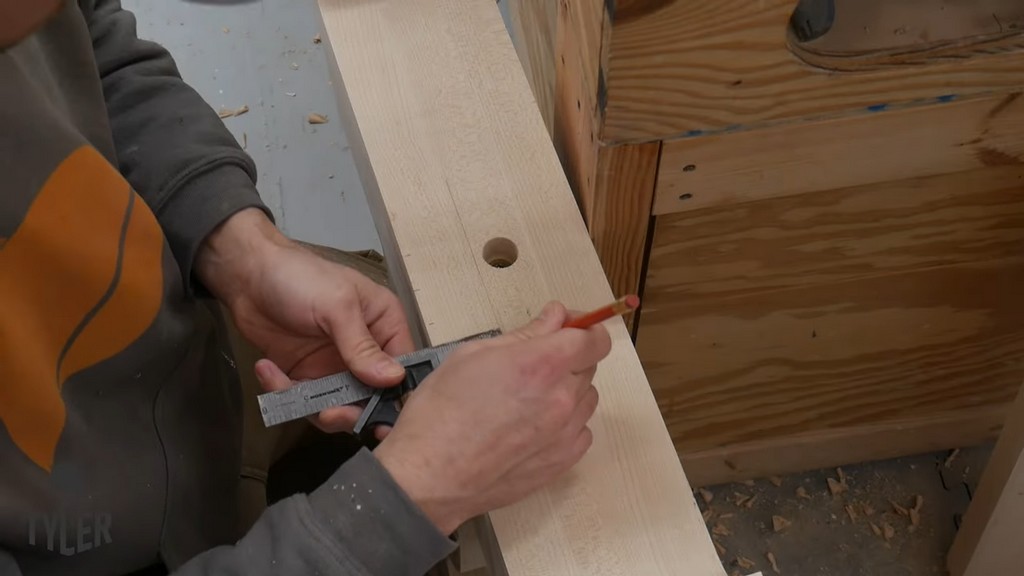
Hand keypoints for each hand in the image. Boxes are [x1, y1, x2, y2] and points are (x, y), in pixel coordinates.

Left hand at [195, 208, 413, 434]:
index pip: (403, 368)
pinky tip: (266, 369)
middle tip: (329, 414)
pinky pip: (305, 401)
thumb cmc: (300, 278)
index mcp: (385, 325)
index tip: (379, 416)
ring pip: (340, 406)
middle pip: (373, 396)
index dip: (395, 395)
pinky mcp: (306, 375)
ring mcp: (335, 366)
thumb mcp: (336, 307)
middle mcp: (366, 350)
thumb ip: (362, 346)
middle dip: (351, 410)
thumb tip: (394, 379)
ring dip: (314, 407)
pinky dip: (284, 393)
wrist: (246, 273)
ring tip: (289, 389)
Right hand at [373, 302, 612, 533]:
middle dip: (567, 359)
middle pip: (589, 366)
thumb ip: (525, 334)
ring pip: (586, 399)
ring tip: (528, 399)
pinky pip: (580, 431)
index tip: (568, 329)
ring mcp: (565, 434)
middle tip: (532, 365)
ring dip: (567, 391)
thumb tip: (555, 317)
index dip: (585, 330)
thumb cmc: (441, 415)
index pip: (594, 339)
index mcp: (541, 365)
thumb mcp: (473, 355)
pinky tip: (532, 426)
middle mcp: (562, 399)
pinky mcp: (562, 462)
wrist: (429, 476)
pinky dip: (565, 424)